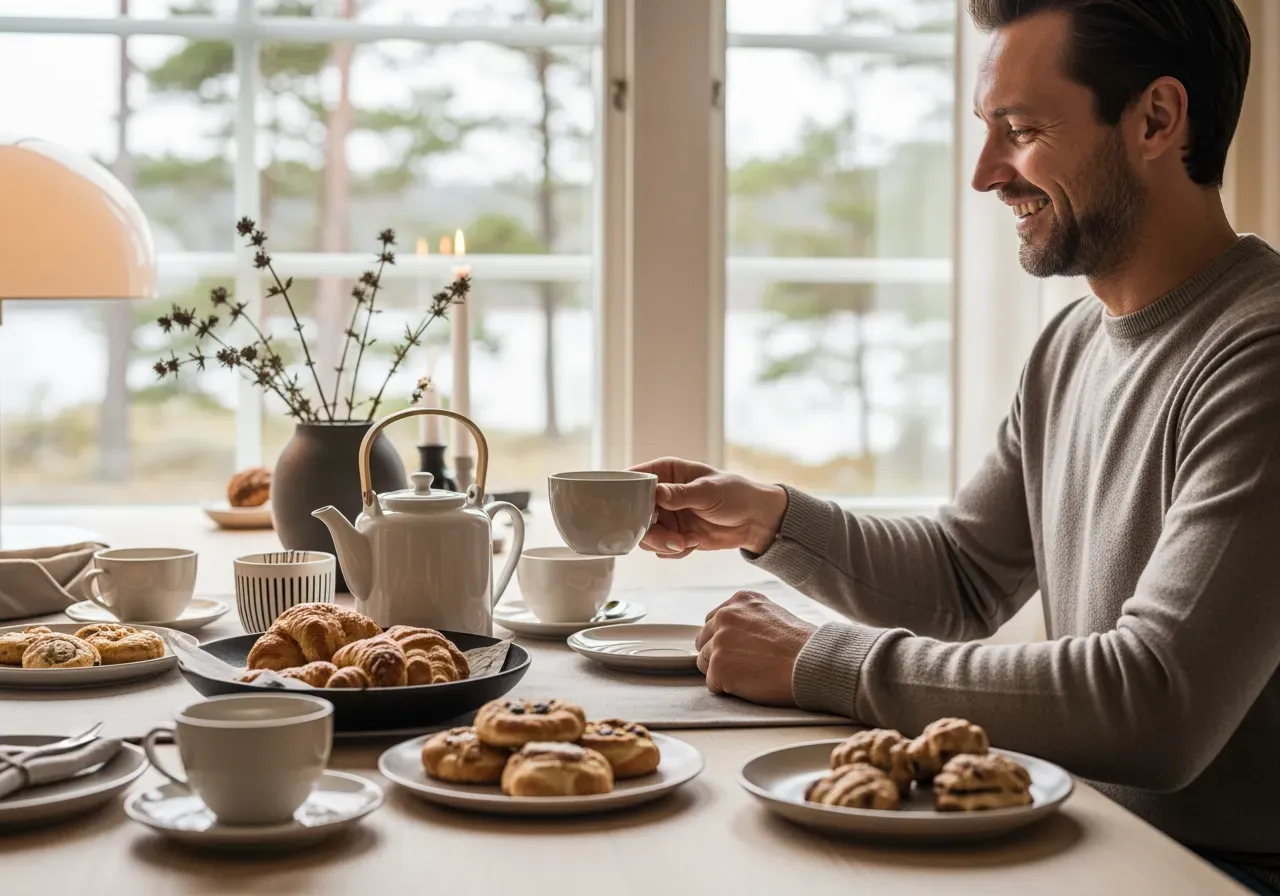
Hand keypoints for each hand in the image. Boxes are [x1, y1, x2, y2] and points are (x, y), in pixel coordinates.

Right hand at [629, 457, 787, 557]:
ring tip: (686, 542)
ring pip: (645, 535)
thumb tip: (655, 492)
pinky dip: (674, 551)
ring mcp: (666, 516)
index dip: (625, 494)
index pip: (634, 479)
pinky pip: (660, 549)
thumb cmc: (735, 493)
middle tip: (671, 539)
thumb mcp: (708, 491)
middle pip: (635, 513)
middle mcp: (661, 493)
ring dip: (663, 543)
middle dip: (649, 531)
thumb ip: (680, 494)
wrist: (755, 520)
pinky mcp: (673, 535)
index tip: (627, 511)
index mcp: (666, 471)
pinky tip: (693, 543)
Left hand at [694, 591, 816, 706]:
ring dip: (722, 672)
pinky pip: (713, 684)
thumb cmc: (803, 644)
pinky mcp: (718, 667)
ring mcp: (720, 641)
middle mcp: (725, 616)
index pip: (713, 621)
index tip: (739, 650)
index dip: (724, 639)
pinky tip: (751, 685)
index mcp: (739, 601)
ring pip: (704, 662)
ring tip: (750, 676)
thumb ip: (750, 619)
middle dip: (718, 654)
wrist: (812, 662)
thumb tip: (736, 636)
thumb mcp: (775, 615)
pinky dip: (728, 690)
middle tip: (742, 667)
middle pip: (704, 641)